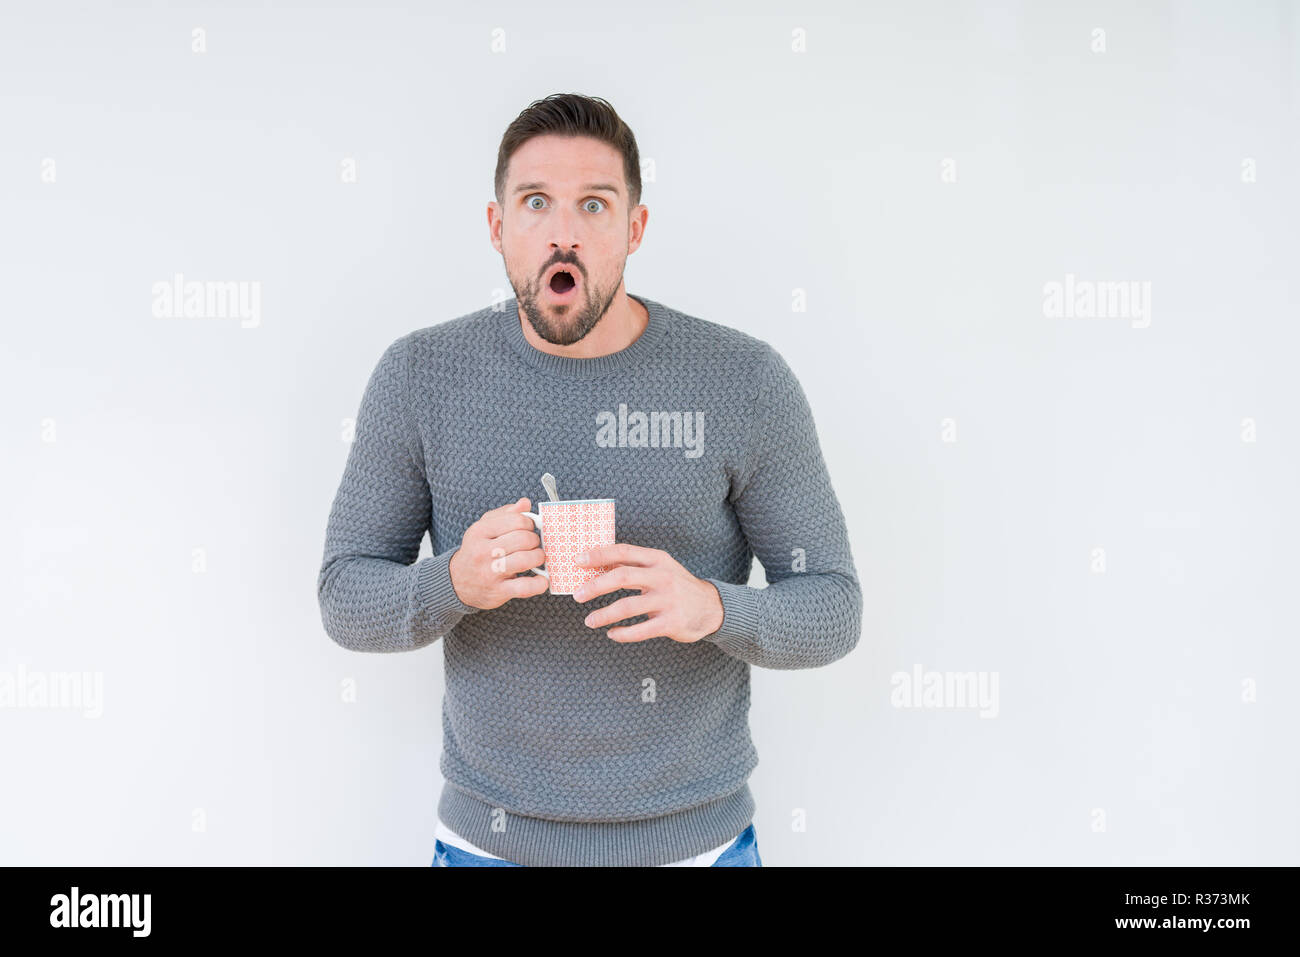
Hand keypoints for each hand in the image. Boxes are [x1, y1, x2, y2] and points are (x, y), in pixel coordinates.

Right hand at [448, 498, 549, 609]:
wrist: (457, 582)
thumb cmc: (476, 552)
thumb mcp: (484, 528)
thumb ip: (505, 514)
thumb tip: (525, 503)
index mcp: (480, 531)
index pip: (516, 520)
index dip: (529, 524)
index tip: (529, 529)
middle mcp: (483, 551)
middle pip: (523, 539)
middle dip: (535, 540)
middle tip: (533, 545)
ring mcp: (491, 572)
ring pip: (525, 560)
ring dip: (538, 557)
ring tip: (536, 558)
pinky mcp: (498, 591)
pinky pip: (525, 587)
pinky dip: (539, 583)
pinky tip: (542, 580)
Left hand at [571, 544, 724, 642]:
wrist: (711, 607)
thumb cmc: (677, 586)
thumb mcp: (661, 567)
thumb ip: (634, 565)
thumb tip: (597, 564)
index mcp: (657, 559)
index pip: (623, 551)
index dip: (598, 555)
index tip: (577, 560)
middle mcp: (662, 577)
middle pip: (622, 576)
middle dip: (595, 586)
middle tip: (577, 595)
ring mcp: (667, 600)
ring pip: (627, 607)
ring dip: (603, 615)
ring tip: (590, 621)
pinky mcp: (671, 623)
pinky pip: (639, 630)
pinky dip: (621, 634)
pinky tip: (611, 634)